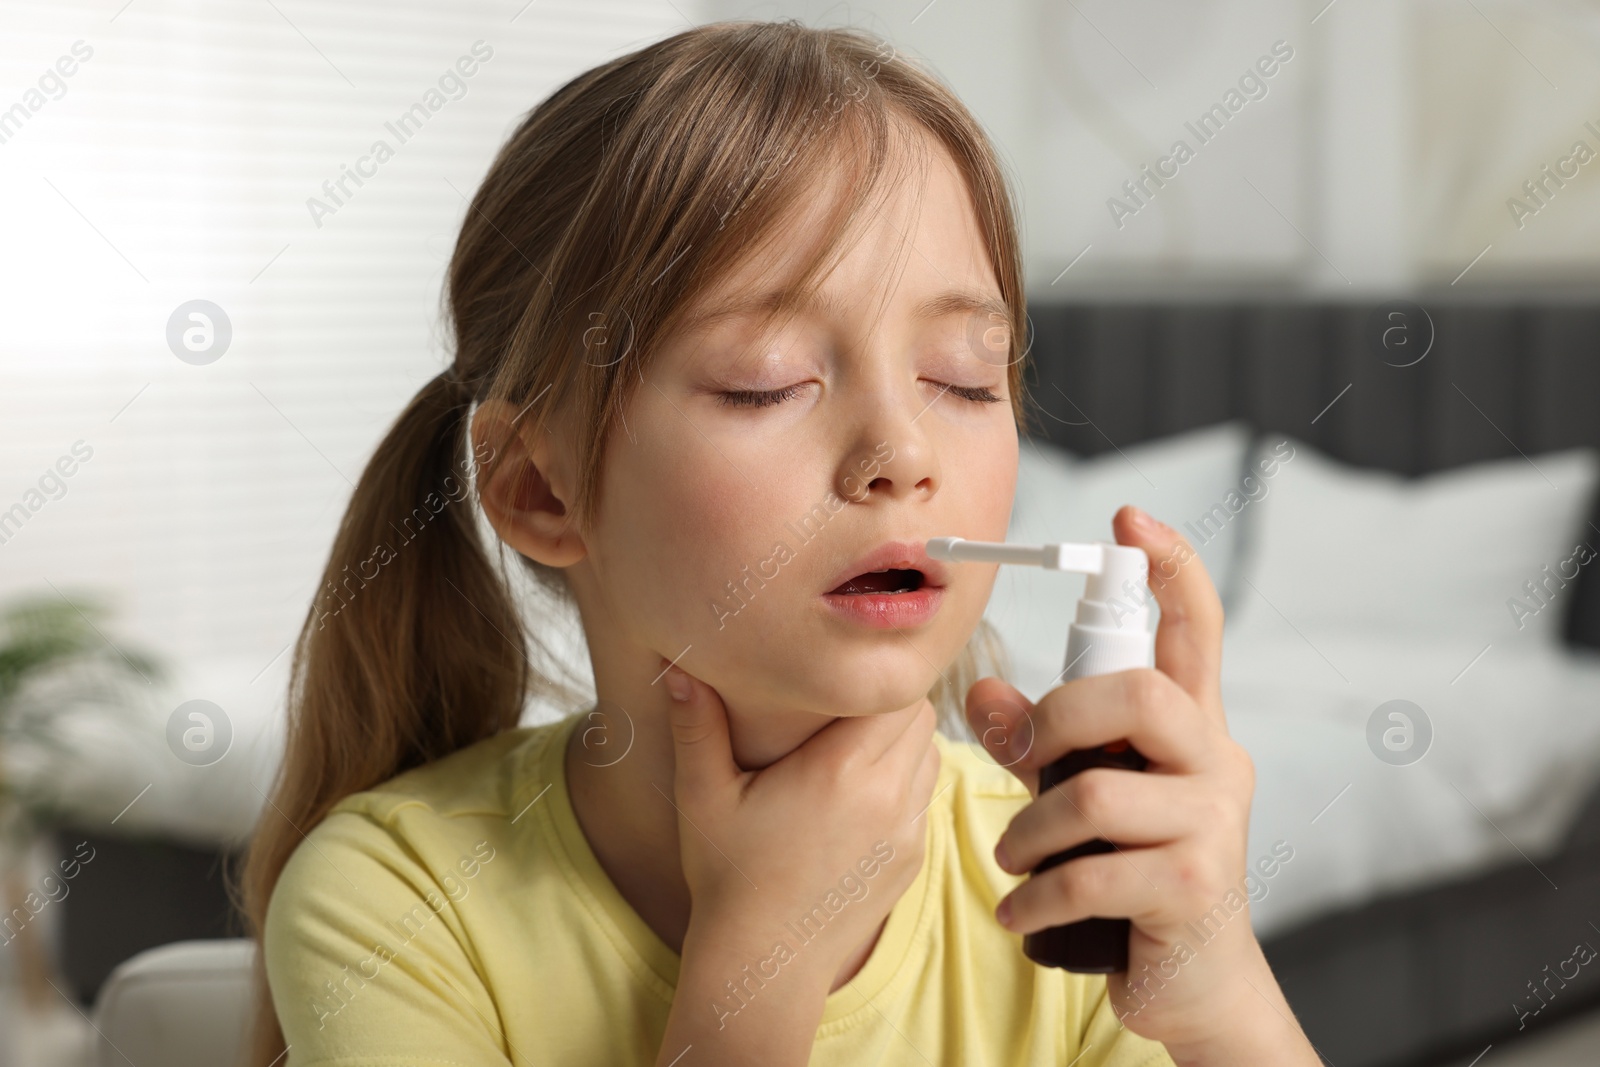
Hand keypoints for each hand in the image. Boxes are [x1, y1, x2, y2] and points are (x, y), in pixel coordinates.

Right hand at [660, 663, 939, 986]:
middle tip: (843, 706)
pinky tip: (857, 794)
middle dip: (887, 703)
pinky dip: (903, 783)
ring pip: (930, 754)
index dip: (872, 677)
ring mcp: (907, 831)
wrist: (763, 964)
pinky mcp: (912, 858)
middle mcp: (887, 796)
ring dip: (900, 742)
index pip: (895, 692)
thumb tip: (677, 668)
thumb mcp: (703, 797)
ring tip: (852, 746)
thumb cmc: (728, 877)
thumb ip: (696, 727)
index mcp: (841, 770)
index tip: (839, 679)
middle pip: (920, 716)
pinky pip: (924, 797)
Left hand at [965, 506, 1295, 1056]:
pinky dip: (1037, 895)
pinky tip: (1020, 910)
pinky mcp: (1195, 889)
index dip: (1171, 567)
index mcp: (1192, 726)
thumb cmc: (1130, 869)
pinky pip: (1092, 873)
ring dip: (1029, 829)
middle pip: (1140, 694)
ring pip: (1098, 792)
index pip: (1195, 629)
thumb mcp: (1078, 794)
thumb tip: (980, 692)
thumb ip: (1036, 741)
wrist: (1193, 983)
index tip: (1128, 519)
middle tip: (1024, 761)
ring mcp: (1214, 825)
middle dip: (1059, 720)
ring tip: (1011, 859)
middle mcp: (1215, 762)